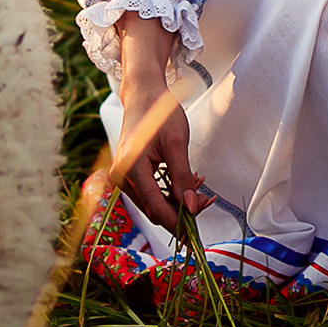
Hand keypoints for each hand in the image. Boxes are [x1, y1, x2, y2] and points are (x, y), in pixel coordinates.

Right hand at [112, 13, 212, 234]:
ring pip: (153, 203)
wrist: (143, 95)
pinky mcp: (127, 175)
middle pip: (154, 209)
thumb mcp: (176, 143)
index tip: (197, 231)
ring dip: (176, 200)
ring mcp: (121, 177)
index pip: (156, 208)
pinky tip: (184, 181)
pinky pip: (149, 193)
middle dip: (181, 209)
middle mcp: (121, 176)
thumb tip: (190, 207)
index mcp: (131, 168)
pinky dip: (168, 192)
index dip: (178, 222)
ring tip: (197, 184)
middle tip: (206, 199)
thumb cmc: (159, 112)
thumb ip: (182, 178)